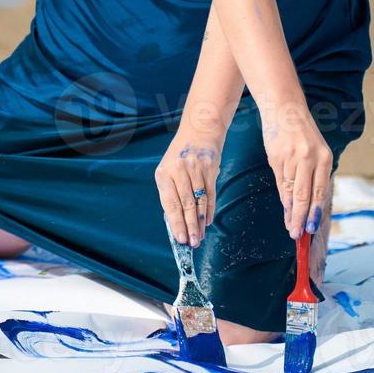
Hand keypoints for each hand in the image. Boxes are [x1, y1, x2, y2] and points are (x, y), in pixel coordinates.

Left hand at [155, 124, 223, 247]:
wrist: (199, 129)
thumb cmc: (181, 153)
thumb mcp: (169, 168)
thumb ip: (171, 191)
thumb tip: (175, 219)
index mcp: (163, 173)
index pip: (170, 203)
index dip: (176, 223)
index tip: (179, 239)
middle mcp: (178, 171)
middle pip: (185, 205)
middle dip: (189, 226)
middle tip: (192, 243)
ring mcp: (195, 169)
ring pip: (199, 202)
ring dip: (200, 222)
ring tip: (200, 236)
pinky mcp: (210, 168)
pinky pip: (210, 194)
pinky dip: (210, 209)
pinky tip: (209, 220)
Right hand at [260, 98, 331, 239]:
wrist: (284, 108)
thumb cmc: (301, 133)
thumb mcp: (314, 151)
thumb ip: (313, 175)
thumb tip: (307, 204)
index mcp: (324, 157)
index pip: (319, 192)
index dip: (315, 213)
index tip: (311, 230)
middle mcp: (310, 158)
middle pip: (304, 196)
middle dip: (300, 218)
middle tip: (296, 236)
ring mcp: (292, 157)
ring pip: (290, 191)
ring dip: (289, 210)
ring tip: (289, 225)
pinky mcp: (276, 156)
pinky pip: (279, 182)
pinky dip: (282, 196)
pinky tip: (284, 206)